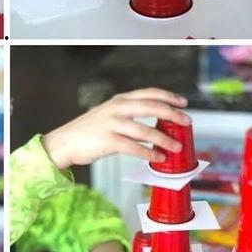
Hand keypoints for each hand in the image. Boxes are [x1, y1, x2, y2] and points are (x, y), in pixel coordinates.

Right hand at [42, 88, 189, 169]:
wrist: (64, 142)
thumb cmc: (88, 132)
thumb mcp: (108, 115)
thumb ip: (129, 115)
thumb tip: (156, 125)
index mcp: (118, 100)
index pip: (148, 93)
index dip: (168, 96)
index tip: (183, 102)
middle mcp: (116, 108)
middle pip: (151, 107)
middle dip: (172, 114)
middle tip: (187, 122)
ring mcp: (111, 124)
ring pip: (145, 130)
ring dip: (164, 139)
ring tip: (176, 147)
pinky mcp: (107, 141)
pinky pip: (134, 147)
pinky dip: (149, 153)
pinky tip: (158, 157)